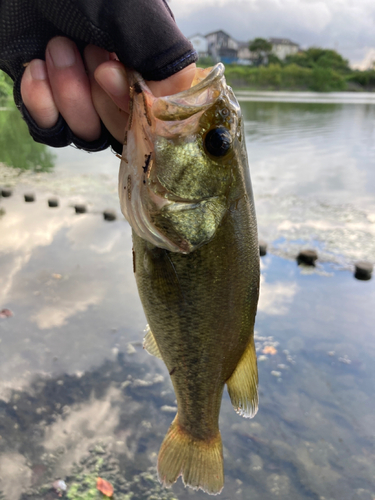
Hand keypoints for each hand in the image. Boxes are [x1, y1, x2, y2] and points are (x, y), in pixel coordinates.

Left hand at [20, 37, 195, 144]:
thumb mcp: (134, 15)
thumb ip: (165, 59)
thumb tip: (165, 103)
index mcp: (147, 65)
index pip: (157, 114)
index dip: (134, 106)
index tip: (109, 71)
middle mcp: (119, 85)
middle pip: (123, 131)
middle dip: (99, 98)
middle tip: (85, 48)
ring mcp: (85, 97)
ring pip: (88, 133)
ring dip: (69, 94)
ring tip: (56, 47)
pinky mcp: (51, 103)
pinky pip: (52, 130)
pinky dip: (42, 103)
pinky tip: (35, 67)